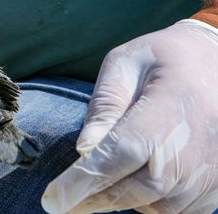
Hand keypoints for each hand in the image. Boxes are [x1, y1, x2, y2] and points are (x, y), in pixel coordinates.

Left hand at [42, 19, 217, 213]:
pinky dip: (151, 204)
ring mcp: (213, 167)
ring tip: (103, 180)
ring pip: (159, 206)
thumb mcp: (125, 64)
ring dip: (125, 200)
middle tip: (64, 200)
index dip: (88, 178)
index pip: (124, 152)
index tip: (54, 197)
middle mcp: (200, 142)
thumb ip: (104, 106)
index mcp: (173, 104)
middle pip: (141, 188)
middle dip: (96, 199)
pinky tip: (135, 181)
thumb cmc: (162, 58)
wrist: (216, 60)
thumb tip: (83, 150)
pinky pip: (179, 210)